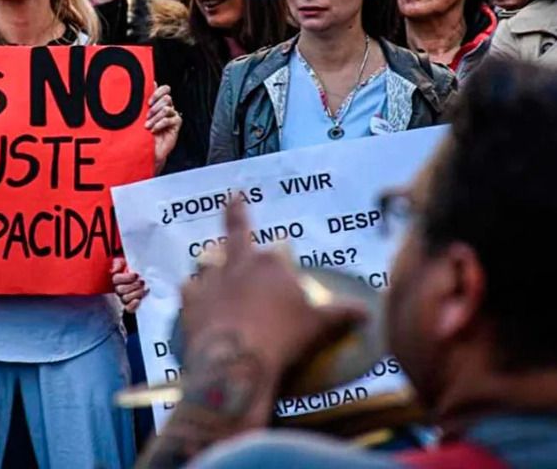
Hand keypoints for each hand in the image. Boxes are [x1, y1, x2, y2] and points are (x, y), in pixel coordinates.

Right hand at [112, 257, 147, 312]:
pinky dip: (133, 305)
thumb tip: (114, 270)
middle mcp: (119, 289)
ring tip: (144, 288)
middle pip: (121, 290)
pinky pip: (128, 309)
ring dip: (136, 293)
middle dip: (134, 285)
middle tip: (142, 282)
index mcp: (117, 279)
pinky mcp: (130, 306)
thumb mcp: (125, 262)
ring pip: (125, 298)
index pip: (116, 279)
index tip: (137, 274)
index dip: (127, 278)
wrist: (145, 276)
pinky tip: (139, 300)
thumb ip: (118, 263)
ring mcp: (124, 298)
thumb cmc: (134, 269)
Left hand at [145, 84, 180, 174]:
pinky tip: (154, 130)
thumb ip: (145, 99)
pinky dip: (159, 125)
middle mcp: (167, 107)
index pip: (164, 89)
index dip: (157, 93)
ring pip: (167, 109)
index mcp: (159, 102)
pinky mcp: (176, 124)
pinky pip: (169, 119)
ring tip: (148, 126)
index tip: (148, 102)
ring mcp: (172, 115)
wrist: (146, 149)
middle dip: (154, 108)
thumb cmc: (141, 132)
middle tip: (147, 117)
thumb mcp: (140, 113)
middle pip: (167, 98)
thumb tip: (150, 83)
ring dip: (155, 118)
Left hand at [177, 198, 366, 422]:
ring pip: (208, 260)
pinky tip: (195, 298)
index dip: (282, 255)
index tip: (284, 253)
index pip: (280, 250)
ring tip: (209, 258)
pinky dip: (193, 292)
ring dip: (211, 260)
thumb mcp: (318, 325)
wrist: (236, 360)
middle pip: (237, 230)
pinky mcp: (191, 299)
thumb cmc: (283, 338)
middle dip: (236, 210)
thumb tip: (368, 311)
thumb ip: (342, 313)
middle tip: (233, 195)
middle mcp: (239, 263)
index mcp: (271, 263)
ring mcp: (212, 279)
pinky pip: (189, 288)